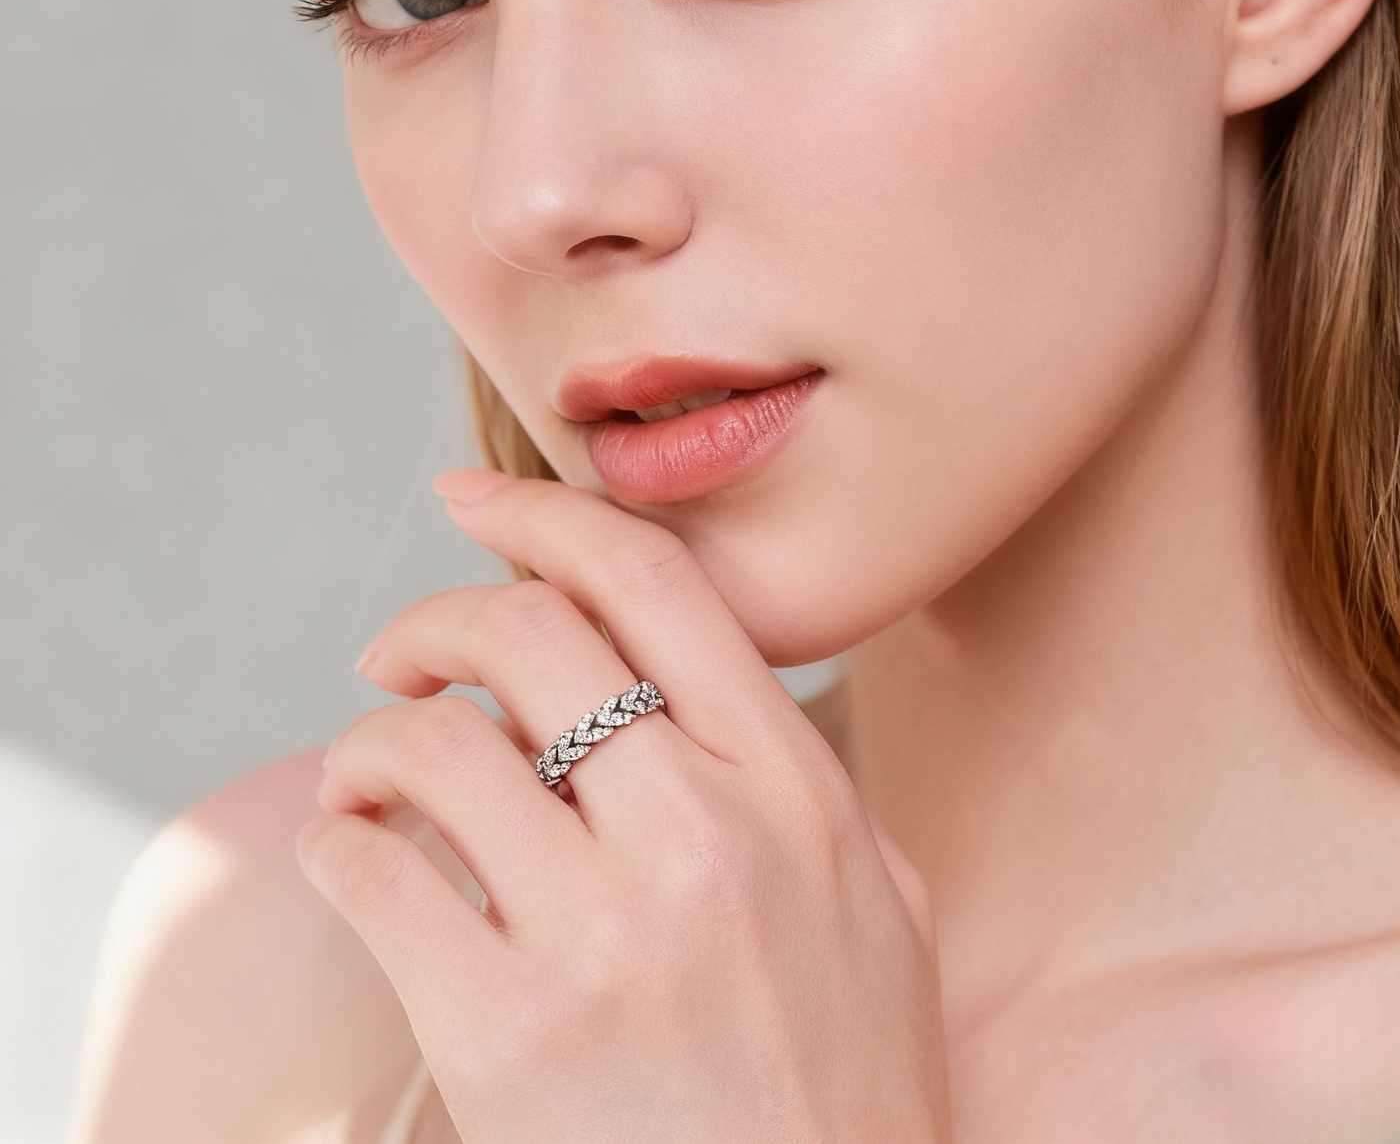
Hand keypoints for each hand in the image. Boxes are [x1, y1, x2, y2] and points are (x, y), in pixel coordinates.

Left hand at [299, 471, 950, 1142]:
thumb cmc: (846, 1082)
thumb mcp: (879, 901)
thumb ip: (801, 777)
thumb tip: (705, 685)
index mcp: (790, 782)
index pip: (650, 580)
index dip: (542, 512)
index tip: (471, 499)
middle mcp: (702, 831)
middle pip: (522, 630)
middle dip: (432, 618)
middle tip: (398, 654)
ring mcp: (602, 931)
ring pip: (433, 742)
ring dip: (372, 737)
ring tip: (368, 774)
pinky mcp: (504, 1032)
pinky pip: (374, 872)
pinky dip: (337, 841)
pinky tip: (354, 855)